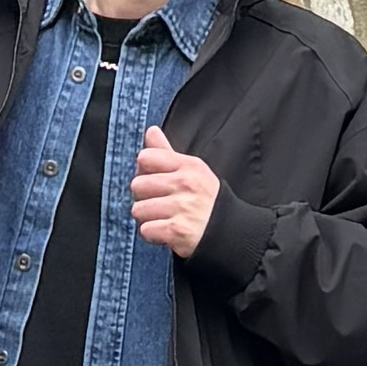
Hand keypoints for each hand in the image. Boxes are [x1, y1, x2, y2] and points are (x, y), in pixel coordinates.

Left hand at [131, 129, 220, 256]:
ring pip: (138, 210)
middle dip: (144, 197)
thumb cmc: (205, 201)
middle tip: (161, 204)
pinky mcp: (177, 230)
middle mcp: (186, 184)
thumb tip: (151, 130)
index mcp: (189, 166)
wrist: (230, 233)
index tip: (157, 182)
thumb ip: (167, 152)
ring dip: (148, 218)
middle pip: (137, 185)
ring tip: (165, 218)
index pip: (145, 157)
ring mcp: (182, 207)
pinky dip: (153, 234)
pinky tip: (167, 232)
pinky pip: (145, 230)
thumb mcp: (193, 172)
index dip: (145, 171)